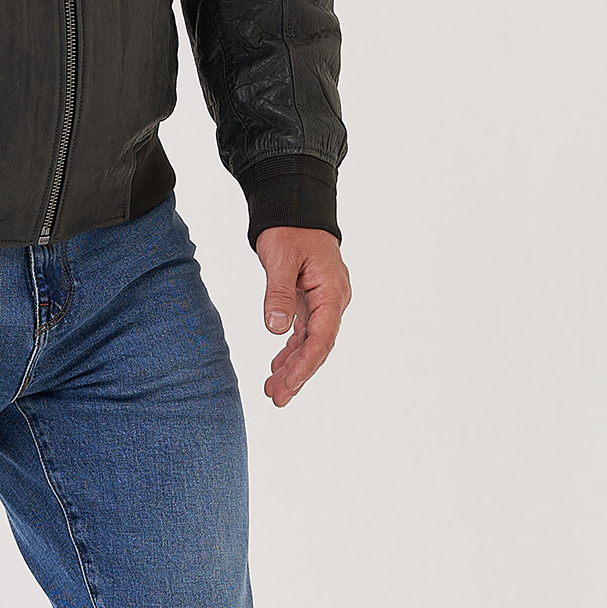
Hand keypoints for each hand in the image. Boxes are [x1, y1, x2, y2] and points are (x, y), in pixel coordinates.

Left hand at [256, 226, 350, 407]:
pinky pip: (306, 331)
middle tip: (278, 399)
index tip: (289, 385)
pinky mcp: (313, 300)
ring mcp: (325, 301)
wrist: (296, 208)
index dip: (306, 365)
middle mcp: (334, 300)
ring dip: (294, 366)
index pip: (322, 337)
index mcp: (332, 291)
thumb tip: (275, 329)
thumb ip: (278, 294)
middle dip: (299, 374)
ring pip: (312, 342)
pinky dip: (292, 350)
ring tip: (273, 391)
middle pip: (319, 346)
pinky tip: (277, 368)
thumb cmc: (290, 229)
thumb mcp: (279, 259)